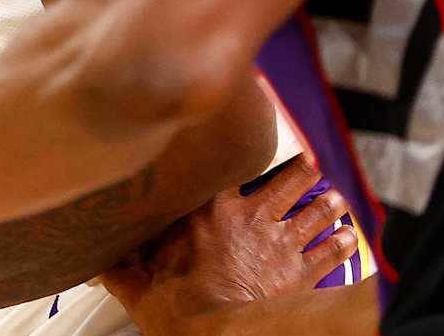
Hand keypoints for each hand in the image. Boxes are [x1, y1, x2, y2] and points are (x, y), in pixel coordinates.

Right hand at [100, 155, 356, 335]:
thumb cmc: (181, 312)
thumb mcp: (138, 286)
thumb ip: (120, 268)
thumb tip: (95, 262)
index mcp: (210, 213)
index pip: (227, 167)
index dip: (241, 148)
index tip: (248, 132)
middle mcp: (251, 220)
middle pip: (285, 184)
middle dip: (300, 173)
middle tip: (309, 163)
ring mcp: (280, 246)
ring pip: (312, 214)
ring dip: (326, 206)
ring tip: (335, 197)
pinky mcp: (300, 276)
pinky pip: (328, 256)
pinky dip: (341, 247)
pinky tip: (349, 240)